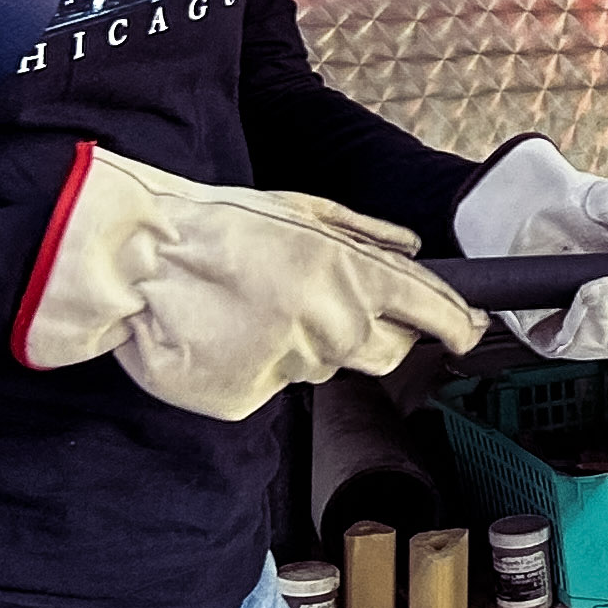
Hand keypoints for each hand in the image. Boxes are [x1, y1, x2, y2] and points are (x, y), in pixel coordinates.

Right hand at [16, 144, 483, 420]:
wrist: (138, 261)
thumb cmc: (218, 226)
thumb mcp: (302, 209)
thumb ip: (367, 235)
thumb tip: (412, 249)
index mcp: (354, 277)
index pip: (434, 315)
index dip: (459, 327)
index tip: (469, 333)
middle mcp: (333, 328)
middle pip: (385, 352)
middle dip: (372, 332)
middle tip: (322, 301)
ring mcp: (292, 369)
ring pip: (324, 367)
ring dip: (306, 343)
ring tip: (257, 306)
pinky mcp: (250, 398)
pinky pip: (274, 386)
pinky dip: (260, 364)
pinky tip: (231, 333)